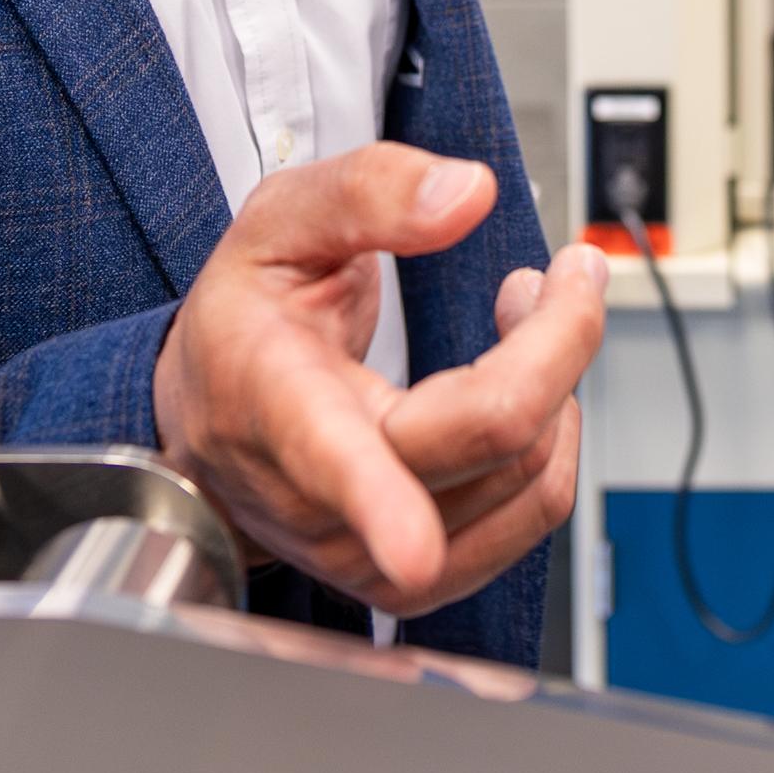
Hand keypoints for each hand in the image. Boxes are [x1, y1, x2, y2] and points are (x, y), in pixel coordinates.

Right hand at [151, 143, 607, 617]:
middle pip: (492, 434)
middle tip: (563, 270)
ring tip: (520, 314)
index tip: (411, 549)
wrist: (210, 418)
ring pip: (532, 477)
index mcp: (273, 402)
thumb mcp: (277, 221)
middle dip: (561, 336)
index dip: (378, 506)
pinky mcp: (418, 581)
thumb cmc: (245, 318)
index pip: (332, 457)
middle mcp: (319, 499)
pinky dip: (554, 434)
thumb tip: (468, 195)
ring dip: (559, 378)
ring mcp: (369, 554)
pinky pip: (537, 511)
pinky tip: (517, 382)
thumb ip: (368, 191)